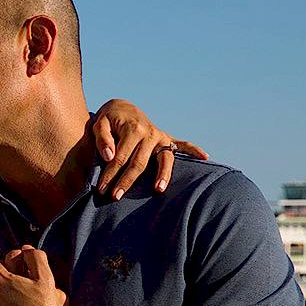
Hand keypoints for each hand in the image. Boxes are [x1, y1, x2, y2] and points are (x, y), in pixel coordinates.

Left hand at [89, 99, 209, 199]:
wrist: (123, 107)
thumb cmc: (109, 118)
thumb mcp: (99, 123)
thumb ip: (102, 138)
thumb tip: (110, 156)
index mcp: (132, 130)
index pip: (120, 157)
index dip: (110, 174)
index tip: (101, 189)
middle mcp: (149, 133)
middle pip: (139, 163)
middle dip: (127, 181)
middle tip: (116, 197)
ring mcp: (160, 136)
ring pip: (165, 158)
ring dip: (163, 175)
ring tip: (158, 189)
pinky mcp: (166, 138)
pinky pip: (183, 144)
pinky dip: (195, 149)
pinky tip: (206, 157)